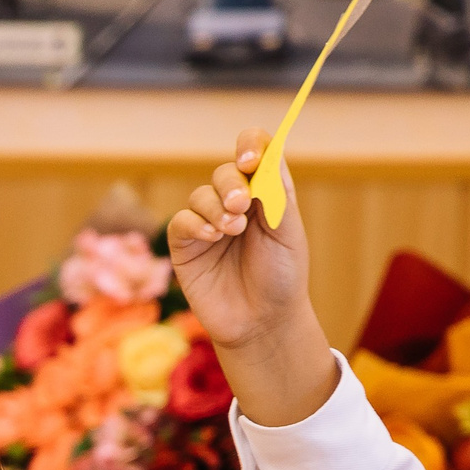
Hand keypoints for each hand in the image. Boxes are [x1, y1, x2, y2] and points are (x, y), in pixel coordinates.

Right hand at [166, 129, 316, 354]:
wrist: (263, 322)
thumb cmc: (283, 277)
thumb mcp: (289, 233)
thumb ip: (277, 195)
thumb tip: (267, 156)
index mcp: (265, 195)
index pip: (254, 153)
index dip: (250, 147)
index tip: (251, 162)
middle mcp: (234, 204)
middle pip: (224, 172)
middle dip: (231, 184)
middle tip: (242, 205)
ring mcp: (207, 224)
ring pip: (200, 195)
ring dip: (215, 207)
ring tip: (231, 230)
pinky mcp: (186, 246)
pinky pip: (181, 221)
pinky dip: (195, 223)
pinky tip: (212, 237)